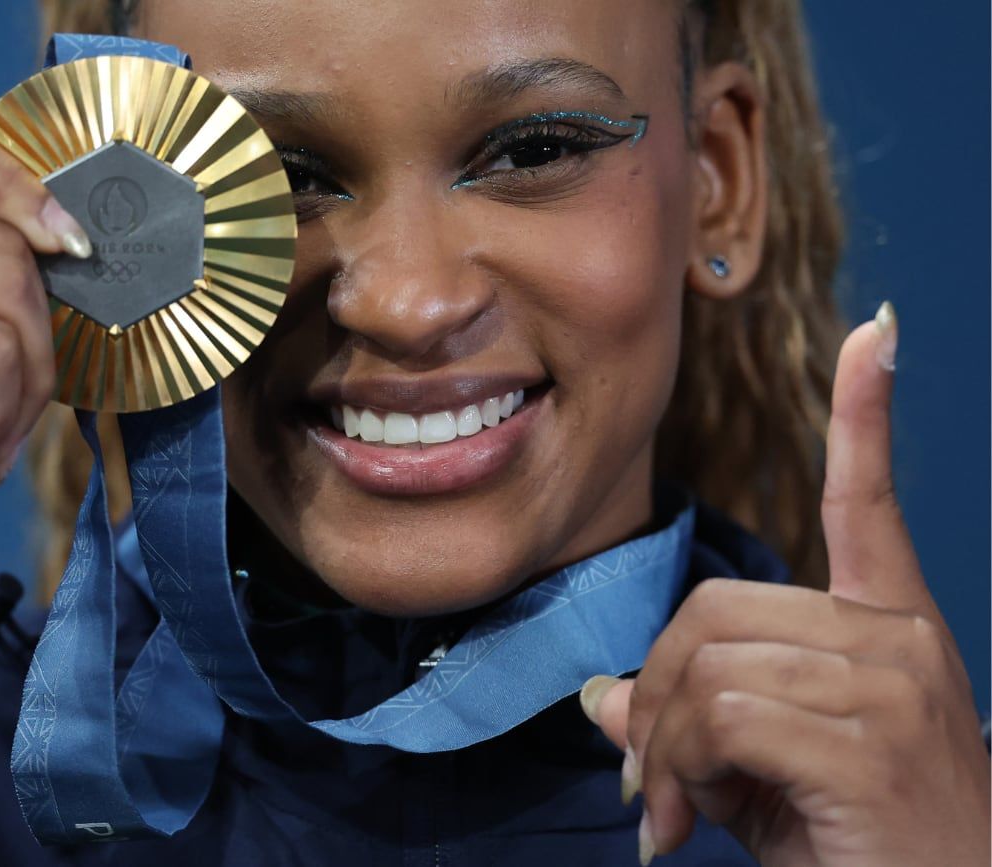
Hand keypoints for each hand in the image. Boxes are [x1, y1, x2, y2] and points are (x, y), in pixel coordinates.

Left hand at [583, 304, 990, 865]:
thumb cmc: (854, 848)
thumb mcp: (757, 774)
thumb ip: (689, 720)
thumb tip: (600, 695)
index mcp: (888, 630)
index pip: (870, 503)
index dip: (866, 414)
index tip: (876, 329)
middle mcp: (899, 639)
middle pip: (714, 607)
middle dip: (659, 694)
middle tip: (650, 775)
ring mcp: (892, 682)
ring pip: (708, 660)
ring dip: (663, 745)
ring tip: (671, 809)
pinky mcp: (870, 739)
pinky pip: (719, 712)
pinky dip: (676, 768)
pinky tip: (686, 823)